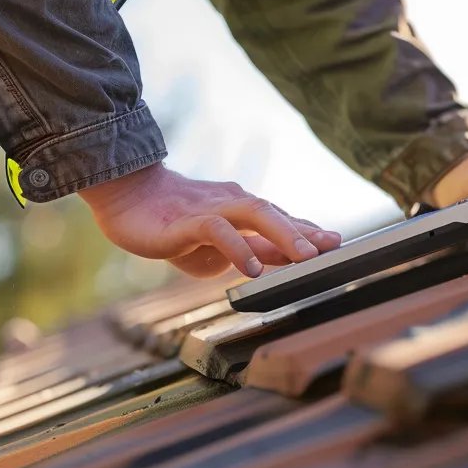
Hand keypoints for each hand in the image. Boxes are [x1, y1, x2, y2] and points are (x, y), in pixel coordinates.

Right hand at [78, 164, 340, 278]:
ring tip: (306, 257)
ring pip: (255, 213)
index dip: (311, 232)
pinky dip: (237, 247)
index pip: (283, 221)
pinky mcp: (187, 220)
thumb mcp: (217, 245)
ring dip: (283, 234)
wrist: (127, 199)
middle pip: (276, 214)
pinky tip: (251, 268)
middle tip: (334, 248)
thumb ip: (249, 249)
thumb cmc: (173, 224)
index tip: (340, 245)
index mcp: (242, 211)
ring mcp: (212, 209)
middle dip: (307, 232)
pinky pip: (217, 230)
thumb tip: (281, 261)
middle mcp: (233, 205)